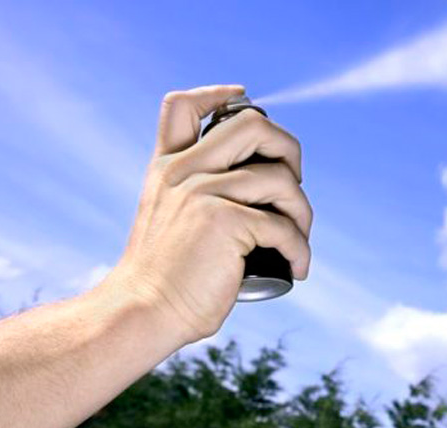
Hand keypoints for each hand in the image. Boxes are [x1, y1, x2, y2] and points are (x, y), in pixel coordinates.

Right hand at [112, 85, 312, 342]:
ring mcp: (204, 193)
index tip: (241, 97)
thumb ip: (197, 193)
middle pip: (252, 125)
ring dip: (302, 212)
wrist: (143, 313)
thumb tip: (260, 183)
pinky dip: (299, 249)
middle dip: (289, 149)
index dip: (218, 95)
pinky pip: (283, 226)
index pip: (183, 107)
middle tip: (293, 186)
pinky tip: (296, 268)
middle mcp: (184, 172)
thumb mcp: (169, 220)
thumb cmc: (166, 277)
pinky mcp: (225, 222)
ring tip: (297, 239)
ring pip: (281, 179)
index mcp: (169, 168)